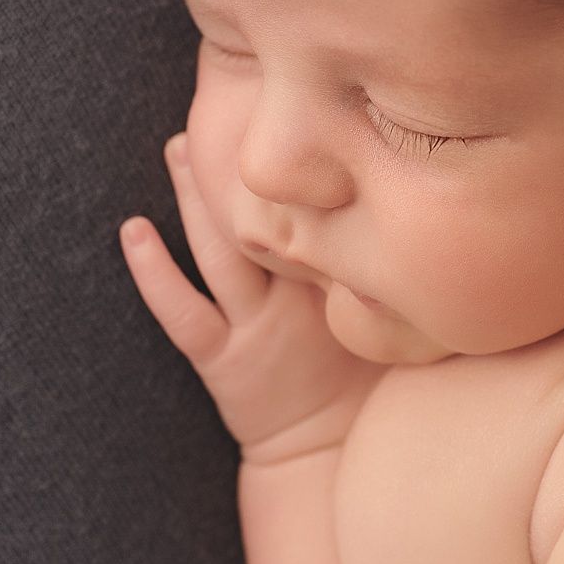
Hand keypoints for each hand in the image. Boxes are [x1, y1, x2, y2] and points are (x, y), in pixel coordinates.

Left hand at [120, 132, 386, 467]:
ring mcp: (259, 329)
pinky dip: (155, 272)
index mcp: (349, 283)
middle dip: (242, 164)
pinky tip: (134, 231)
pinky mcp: (222, 360)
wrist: (327, 456)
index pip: (325, 210)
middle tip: (222, 107)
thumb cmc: (368, 381)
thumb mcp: (402, 319)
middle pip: (267, 217)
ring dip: (196, 197)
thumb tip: (428, 206)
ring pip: (222, 252)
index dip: (309, 164)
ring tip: (177, 146)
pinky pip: (184, 312)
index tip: (298, 107)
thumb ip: (400, 267)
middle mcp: (303, 298)